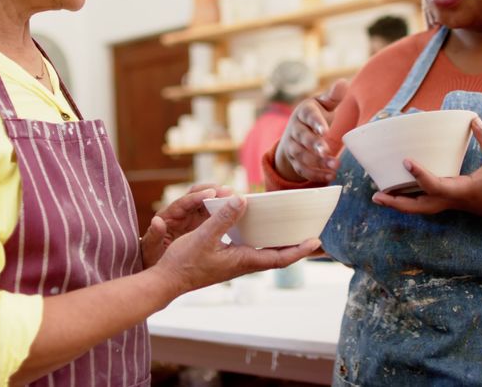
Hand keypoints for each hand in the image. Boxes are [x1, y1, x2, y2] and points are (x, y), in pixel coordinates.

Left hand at [140, 184, 232, 267]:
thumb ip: (154, 235)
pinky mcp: (200, 223)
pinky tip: (235, 210)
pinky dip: (222, 209)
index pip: (184, 202)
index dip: (197, 197)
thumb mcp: (151, 248)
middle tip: (228, 190)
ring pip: (207, 202)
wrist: (159, 268)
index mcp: (169, 216)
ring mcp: (191, 217)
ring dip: (220, 198)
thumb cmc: (152, 255)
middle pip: (197, 196)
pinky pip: (212, 213)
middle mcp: (181, 213)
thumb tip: (157, 221)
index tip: (211, 193)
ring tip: (234, 196)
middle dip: (212, 190)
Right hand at [151, 196, 320, 293]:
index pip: (279, 258)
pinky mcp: (225, 259)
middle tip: (311, 233)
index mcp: (242, 260)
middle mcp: (242, 263)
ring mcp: (234, 262)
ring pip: (265, 252)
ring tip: (290, 228)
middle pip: (277, 255)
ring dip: (279, 243)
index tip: (316, 241)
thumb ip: (222, 218)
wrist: (166, 281)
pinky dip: (261, 239)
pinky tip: (258, 228)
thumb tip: (242, 200)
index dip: (299, 250)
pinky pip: (251, 248)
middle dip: (294, 245)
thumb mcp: (203, 237)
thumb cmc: (184, 263)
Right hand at [274, 79, 348, 182]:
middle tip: (327, 150)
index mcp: (304, 112)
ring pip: (301, 155)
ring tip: (335, 165)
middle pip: (302, 137)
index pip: (308, 115)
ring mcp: (293, 146)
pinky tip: (330, 176)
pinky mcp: (294, 161)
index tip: (325, 130)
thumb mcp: (323, 104)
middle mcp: (295, 129)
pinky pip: (302, 169)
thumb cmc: (316, 115)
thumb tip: (343, 83)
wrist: (297, 133)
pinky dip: (315, 174)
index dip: (316, 123)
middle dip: (314, 145)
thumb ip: (333, 96)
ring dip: (317, 162)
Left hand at [371, 116, 481, 246]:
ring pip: (422, 208)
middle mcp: (455, 200)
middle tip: (375, 195)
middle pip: (420, 208)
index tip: (406, 161)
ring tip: (379, 195)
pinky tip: (401, 189)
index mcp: (464, 191)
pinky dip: (413, 199)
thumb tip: (472, 120)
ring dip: (401, 204)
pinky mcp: (456, 202)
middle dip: (397, 203)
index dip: (420, 175)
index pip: (436, 186)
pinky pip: (430, 203)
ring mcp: (454, 204)